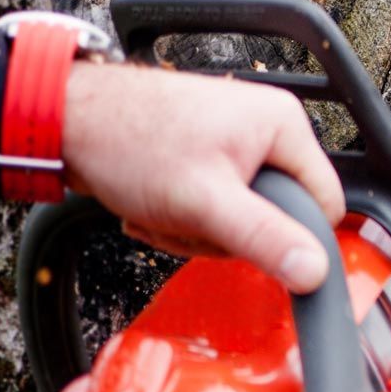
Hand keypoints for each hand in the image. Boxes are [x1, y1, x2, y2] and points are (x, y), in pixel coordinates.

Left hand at [60, 62, 343, 293]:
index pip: (324, 203)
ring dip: (196, 229)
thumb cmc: (129, 142)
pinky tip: (153, 205)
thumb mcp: (204, 202)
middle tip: (189, 219)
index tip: (247, 241)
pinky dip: (182, 218)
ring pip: (241, 219)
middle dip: (226, 233)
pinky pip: (214, 209)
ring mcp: (235, 143)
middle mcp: (266, 129)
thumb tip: (316, 271)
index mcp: (283, 125)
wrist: (66, 120)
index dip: (291, 236)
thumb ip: (264, 238)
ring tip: (163, 209)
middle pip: (277, 216)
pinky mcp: (207, 157)